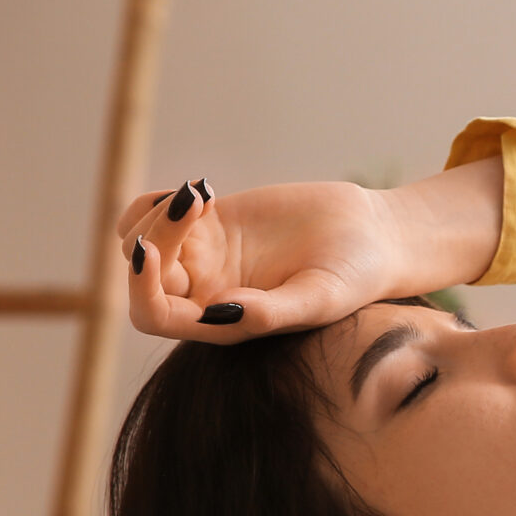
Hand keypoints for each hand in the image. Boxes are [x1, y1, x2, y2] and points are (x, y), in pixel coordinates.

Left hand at [117, 157, 503, 341]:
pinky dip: (159, 200)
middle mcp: (205, 294)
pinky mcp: (212, 223)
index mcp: (223, 324)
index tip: (151, 250)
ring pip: (140, 241)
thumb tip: (214, 312)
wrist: (375, 238)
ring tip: (199, 194)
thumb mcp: (320, 298)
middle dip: (155, 234)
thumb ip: (270, 312)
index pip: (154, 315)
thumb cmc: (356, 278)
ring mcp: (206, 257)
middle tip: (196, 203)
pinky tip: (198, 191)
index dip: (141, 286)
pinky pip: (159, 214)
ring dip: (152, 214)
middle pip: (145, 273)